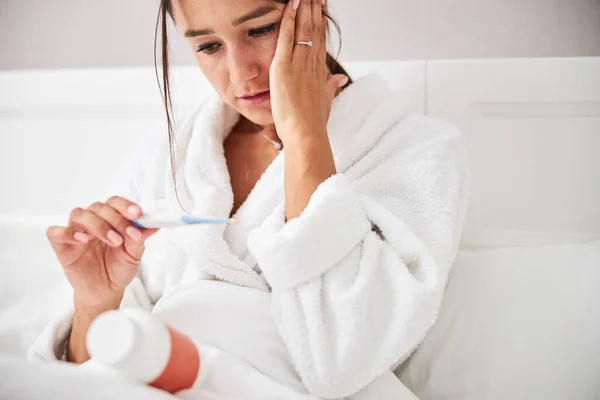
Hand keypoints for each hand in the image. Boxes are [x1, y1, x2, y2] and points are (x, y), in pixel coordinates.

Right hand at [46, 197, 158, 307]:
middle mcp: (92, 221)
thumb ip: (139, 238)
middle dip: (116, 219)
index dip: (125, 205)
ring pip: (80, 215)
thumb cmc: (118, 269)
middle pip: (99, 207)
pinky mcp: (61, 245)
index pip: (115, 203)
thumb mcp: (134, 255)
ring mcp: (76, 232)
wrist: (105, 292)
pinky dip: (69, 232)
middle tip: (126, 235)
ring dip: (98, 225)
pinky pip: (56, 232)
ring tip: (113, 241)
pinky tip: (83, 240)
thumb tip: (153, 224)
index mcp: (110, 219)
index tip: (137, 214)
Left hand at [269, 0, 348, 143]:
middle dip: (314, 7)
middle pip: (315, 28)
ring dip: (304, 7)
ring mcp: (299, 64)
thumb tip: (341, 79)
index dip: (321, 20)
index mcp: (320, 71)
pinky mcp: (284, 68)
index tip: (321, 4)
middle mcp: (312, 63)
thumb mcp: (325, 101)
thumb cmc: (314, 123)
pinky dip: (289, 19)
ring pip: (304, 28)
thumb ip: (332, 86)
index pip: (320, 39)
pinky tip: (291, 4)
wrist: (307, 135)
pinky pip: (287, 38)